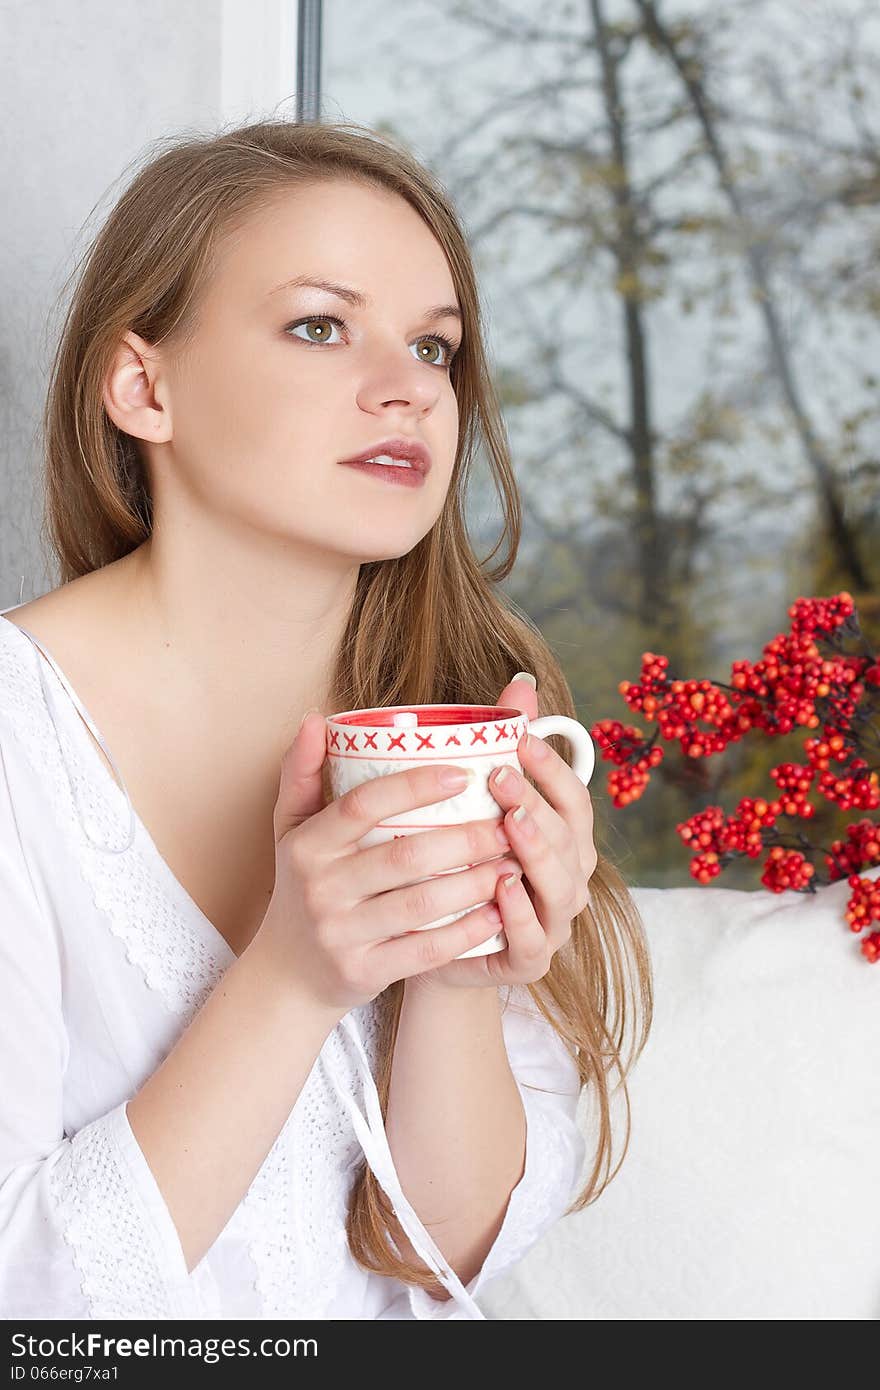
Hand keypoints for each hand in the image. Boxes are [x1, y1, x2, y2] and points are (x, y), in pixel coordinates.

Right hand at [256, 711, 522, 1015]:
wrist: (288, 972)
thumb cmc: (303, 885)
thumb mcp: (291, 830)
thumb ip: (302, 773)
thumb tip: (314, 718)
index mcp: (308, 845)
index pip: (363, 805)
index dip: (415, 787)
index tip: (465, 773)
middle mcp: (321, 888)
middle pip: (404, 855)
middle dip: (466, 838)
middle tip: (509, 822)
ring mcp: (341, 933)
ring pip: (421, 903)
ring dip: (475, 883)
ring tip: (513, 862)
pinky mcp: (364, 972)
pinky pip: (426, 950)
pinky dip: (466, 932)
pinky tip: (498, 912)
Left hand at [408, 674, 597, 992]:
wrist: (428, 944)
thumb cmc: (455, 865)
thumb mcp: (471, 806)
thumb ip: (500, 748)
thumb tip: (521, 681)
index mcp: (564, 840)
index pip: (573, 797)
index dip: (554, 769)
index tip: (522, 739)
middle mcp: (568, 879)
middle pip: (570, 839)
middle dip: (538, 805)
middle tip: (502, 778)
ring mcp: (554, 922)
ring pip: (559, 886)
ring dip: (537, 853)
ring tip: (510, 824)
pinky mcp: (530, 960)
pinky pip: (533, 937)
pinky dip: (521, 912)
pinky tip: (500, 886)